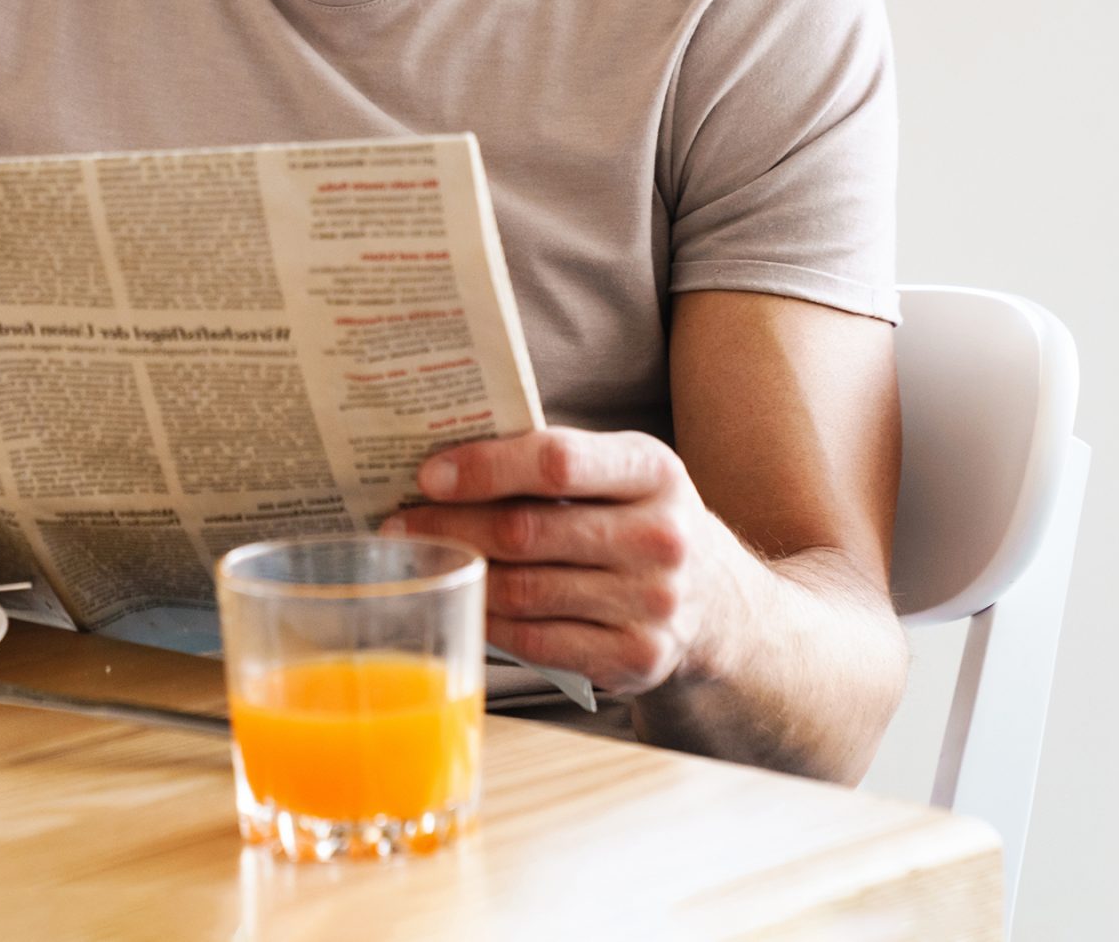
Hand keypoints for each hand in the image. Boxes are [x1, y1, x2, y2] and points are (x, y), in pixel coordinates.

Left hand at [385, 427, 752, 696]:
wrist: (718, 603)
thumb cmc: (637, 519)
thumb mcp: (618, 471)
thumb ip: (548, 460)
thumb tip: (442, 459)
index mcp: (653, 471)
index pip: (557, 462)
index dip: (485, 467)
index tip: (427, 473)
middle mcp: (662, 538)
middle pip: (527, 532)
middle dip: (450, 526)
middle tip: (399, 521)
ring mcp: (653, 606)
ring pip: (524, 590)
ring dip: (461, 574)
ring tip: (421, 559)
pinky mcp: (635, 659)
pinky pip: (536, 642)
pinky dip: (489, 621)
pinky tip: (464, 599)